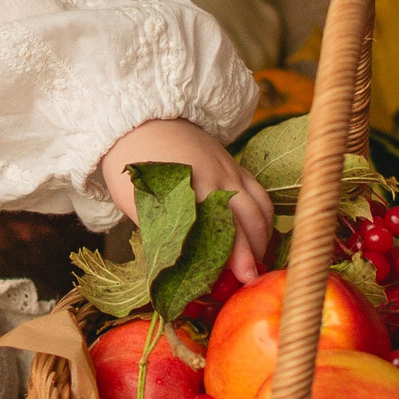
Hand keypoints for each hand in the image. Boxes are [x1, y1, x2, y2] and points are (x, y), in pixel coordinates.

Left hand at [100, 118, 275, 283]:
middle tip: (252, 278)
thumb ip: (158, 230)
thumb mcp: (135, 200)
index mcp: (193, 185)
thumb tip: (172, 269)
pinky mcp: (233, 163)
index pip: (222, 226)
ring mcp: (229, 168)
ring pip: (259, 205)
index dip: (235, 254)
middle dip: (255, 250)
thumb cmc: (133, 163)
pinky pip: (259, 191)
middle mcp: (219, 177)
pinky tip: (259, 233)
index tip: (243, 278)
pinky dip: (264, 215)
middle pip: (248, 218)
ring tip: (257, 260)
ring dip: (263, 234)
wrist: (140, 120)